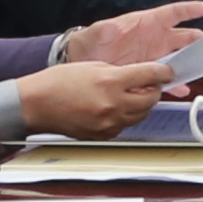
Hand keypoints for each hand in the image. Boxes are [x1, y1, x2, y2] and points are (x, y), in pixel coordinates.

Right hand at [13, 59, 159, 136]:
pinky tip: (115, 108)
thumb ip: (119, 72)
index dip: (163, 72)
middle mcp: (113, 105)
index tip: (167, 72)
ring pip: (141, 115)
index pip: (149, 76)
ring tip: (131, 96)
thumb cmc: (57, 83)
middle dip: (153, 90)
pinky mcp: (103, 135)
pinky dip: (126, 116)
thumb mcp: (92, 66)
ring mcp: (108, 123)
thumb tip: (138, 76)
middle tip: (149, 84)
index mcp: (111, 82)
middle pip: (151, 99)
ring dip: (142, 105)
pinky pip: (125, 126)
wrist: (35, 104)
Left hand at [62, 1, 202, 77]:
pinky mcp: (149, 72)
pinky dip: (176, 84)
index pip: (171, 13)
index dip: (187, 10)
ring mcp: (154, 56)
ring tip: (200, 69)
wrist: (84, 64)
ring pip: (179, 58)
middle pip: (183, 37)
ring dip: (190, 64)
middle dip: (197, 41)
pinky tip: (181, 90)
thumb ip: (105, 30)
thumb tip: (112, 27)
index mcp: (145, 23)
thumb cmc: (91, 43)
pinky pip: (167, 78)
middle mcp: (154, 39)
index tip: (202, 8)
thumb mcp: (96, 33)